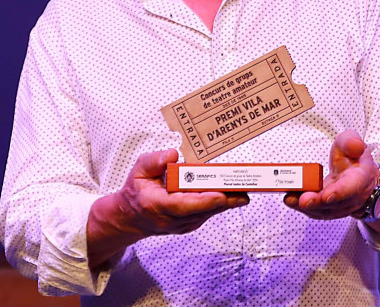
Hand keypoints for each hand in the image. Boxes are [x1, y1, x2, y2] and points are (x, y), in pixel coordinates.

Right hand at [88, 149, 247, 267]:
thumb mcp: (138, 170)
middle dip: (226, 198)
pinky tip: (236, 190)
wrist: (132, 217)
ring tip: (247, 185)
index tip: (222, 194)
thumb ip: (154, 161)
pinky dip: (223, 201)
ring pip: (211, 211)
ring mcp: (184, 224)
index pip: (184, 206)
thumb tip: (174, 155)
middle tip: (246, 186)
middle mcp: (173, 220)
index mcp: (158, 206)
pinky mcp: (193, 223)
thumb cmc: (137, 191)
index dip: (205, 201)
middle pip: (205, 210)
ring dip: (229, 199)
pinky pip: (210, 211)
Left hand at [283, 129, 375, 220]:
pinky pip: (317, 211)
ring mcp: (342, 205)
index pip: (352, 186)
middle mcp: (353, 196)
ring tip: (290, 199)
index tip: (326, 196)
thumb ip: (351, 141)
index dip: (340, 192)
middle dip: (317, 202)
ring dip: (307, 207)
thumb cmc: (352, 156)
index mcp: (360, 177)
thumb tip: (355, 145)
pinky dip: (303, 208)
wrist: (357, 172)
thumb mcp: (352, 141)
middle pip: (335, 203)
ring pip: (325, 211)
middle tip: (302, 200)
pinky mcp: (330, 209)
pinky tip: (291, 200)